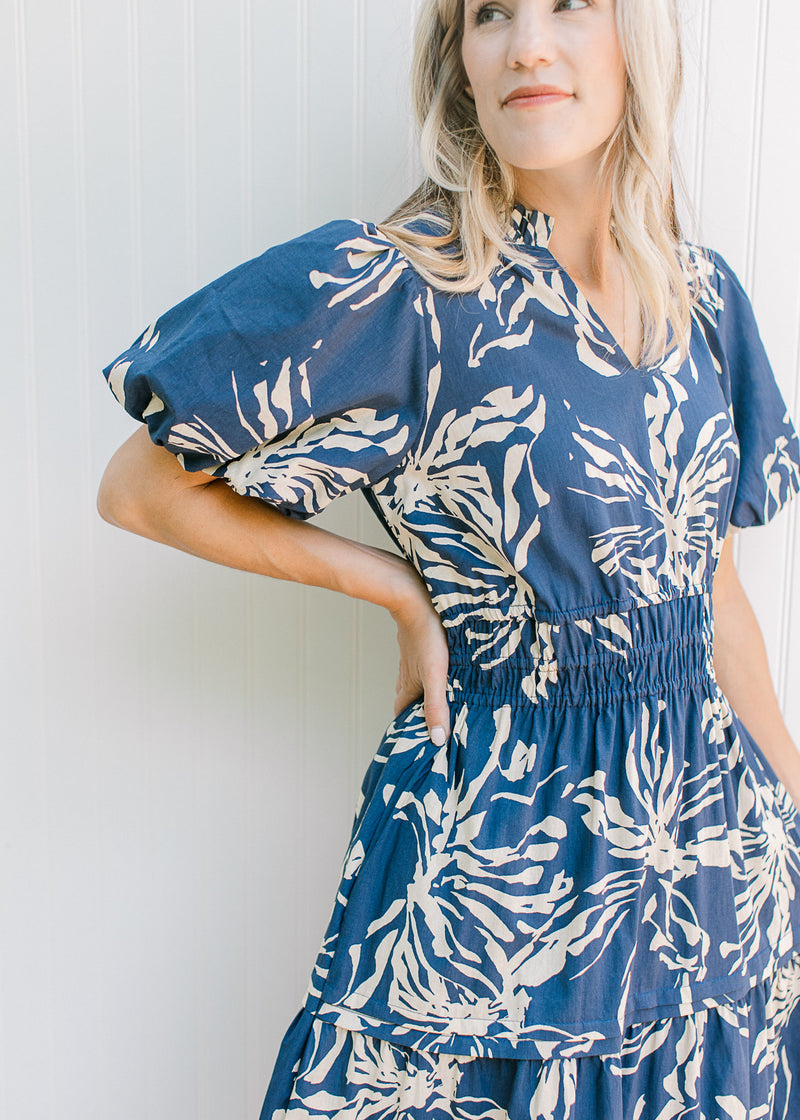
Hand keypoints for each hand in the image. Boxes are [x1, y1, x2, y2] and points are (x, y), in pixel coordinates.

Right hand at [389, 572, 449, 745]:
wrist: (414, 598)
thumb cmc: (427, 636)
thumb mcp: (435, 674)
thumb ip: (436, 706)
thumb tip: (438, 740)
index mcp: (410, 686)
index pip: (403, 714)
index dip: (407, 728)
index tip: (417, 739)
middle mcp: (408, 673)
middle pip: (409, 699)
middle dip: (419, 711)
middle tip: (434, 721)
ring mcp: (412, 657)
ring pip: (415, 680)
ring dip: (425, 691)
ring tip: (441, 698)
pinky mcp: (419, 641)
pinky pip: (422, 662)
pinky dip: (429, 671)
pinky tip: (441, 667)